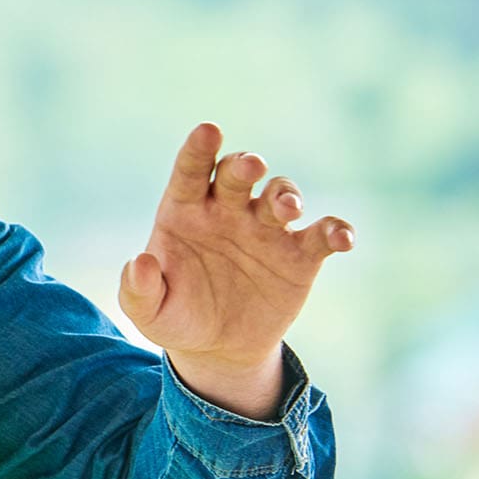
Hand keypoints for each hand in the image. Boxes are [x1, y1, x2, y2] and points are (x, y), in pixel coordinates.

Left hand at [119, 123, 354, 417]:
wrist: (217, 348)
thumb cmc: (175, 317)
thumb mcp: (147, 312)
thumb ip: (137, 288)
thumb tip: (139, 262)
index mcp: (185, 211)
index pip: (190, 171)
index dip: (198, 149)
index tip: (208, 130)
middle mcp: (227, 211)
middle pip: (237, 174)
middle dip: (245, 165)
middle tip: (250, 166)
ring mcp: (266, 229)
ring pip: (280, 194)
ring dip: (286, 195)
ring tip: (286, 208)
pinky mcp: (300, 255)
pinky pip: (323, 234)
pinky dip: (336, 231)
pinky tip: (341, 239)